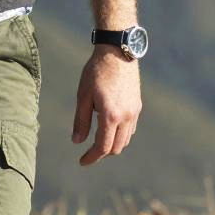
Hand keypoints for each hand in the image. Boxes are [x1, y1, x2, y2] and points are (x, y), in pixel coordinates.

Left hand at [71, 47, 141, 164]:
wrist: (117, 52)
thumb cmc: (96, 71)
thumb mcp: (83, 95)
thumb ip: (81, 120)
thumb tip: (77, 142)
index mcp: (110, 116)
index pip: (103, 147)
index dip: (92, 157)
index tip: (82, 162)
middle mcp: (126, 117)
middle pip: (116, 147)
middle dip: (102, 153)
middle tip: (88, 151)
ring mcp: (134, 112)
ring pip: (125, 140)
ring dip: (112, 144)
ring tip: (97, 138)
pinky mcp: (138, 106)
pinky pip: (130, 129)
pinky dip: (120, 134)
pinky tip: (109, 127)